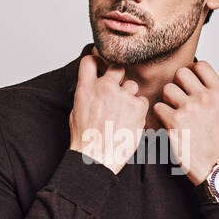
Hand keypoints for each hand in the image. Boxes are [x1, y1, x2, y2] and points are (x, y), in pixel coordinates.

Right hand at [69, 47, 148, 175]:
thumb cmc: (85, 139)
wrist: (96, 158)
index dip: (97, 61)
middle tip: (118, 90)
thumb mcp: (76, 111)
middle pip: (117, 67)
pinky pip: (143, 100)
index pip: (90, 60)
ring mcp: (123, 96)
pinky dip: (139, 110)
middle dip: (118, 76)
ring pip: (132, 86)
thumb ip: (87, 93)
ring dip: (129, 96)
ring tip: (123, 114)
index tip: (101, 65)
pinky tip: (131, 121)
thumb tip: (93, 87)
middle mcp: (104, 87)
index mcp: (86, 88)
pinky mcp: (138, 107)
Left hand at [151, 59, 218, 185]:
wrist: (217, 166)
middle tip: (179, 98)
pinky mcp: (174, 122)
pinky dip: (160, 115)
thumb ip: (210, 91)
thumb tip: (193, 74)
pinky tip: (169, 124)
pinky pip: (157, 107)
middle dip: (177, 84)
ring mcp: (189, 109)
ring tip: (175, 113)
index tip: (189, 82)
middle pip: (180, 73)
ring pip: (167, 89)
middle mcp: (205, 98)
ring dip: (167, 100)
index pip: (201, 65)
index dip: (192, 71)